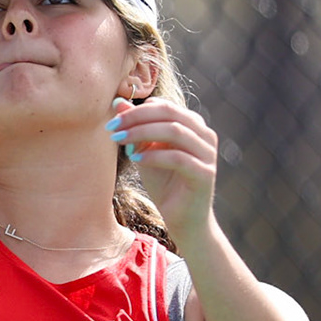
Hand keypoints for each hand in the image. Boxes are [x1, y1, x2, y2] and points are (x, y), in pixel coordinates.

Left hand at [107, 95, 217, 243]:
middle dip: (136, 118)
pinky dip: (153, 155)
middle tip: (112, 127)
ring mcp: (208, 154)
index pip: (163, 105)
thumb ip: (136, 127)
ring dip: (142, 133)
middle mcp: (205, 135)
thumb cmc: (164, 181)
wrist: (183, 218)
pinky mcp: (205, 173)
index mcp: (193, 125)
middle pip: (169, 113)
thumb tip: (117, 102)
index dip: (136, 110)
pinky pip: (178, 158)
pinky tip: (134, 159)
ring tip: (119, 140)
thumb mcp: (145, 151)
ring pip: (175, 131)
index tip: (112, 121)